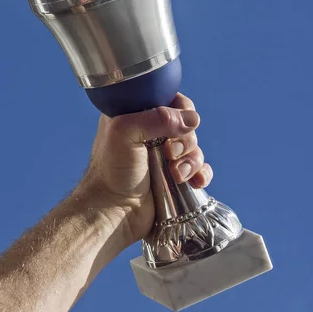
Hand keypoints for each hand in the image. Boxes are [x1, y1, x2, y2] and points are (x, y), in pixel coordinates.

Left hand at [78, 93, 212, 246]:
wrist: (112, 212)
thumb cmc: (111, 170)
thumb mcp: (125, 132)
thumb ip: (157, 118)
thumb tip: (193, 119)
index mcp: (136, 114)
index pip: (169, 99)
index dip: (180, 109)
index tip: (178, 121)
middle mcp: (151, 133)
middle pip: (186, 125)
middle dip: (185, 140)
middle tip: (169, 153)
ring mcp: (164, 156)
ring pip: (195, 148)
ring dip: (191, 160)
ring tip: (176, 174)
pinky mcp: (174, 178)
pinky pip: (200, 169)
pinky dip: (201, 174)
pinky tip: (194, 182)